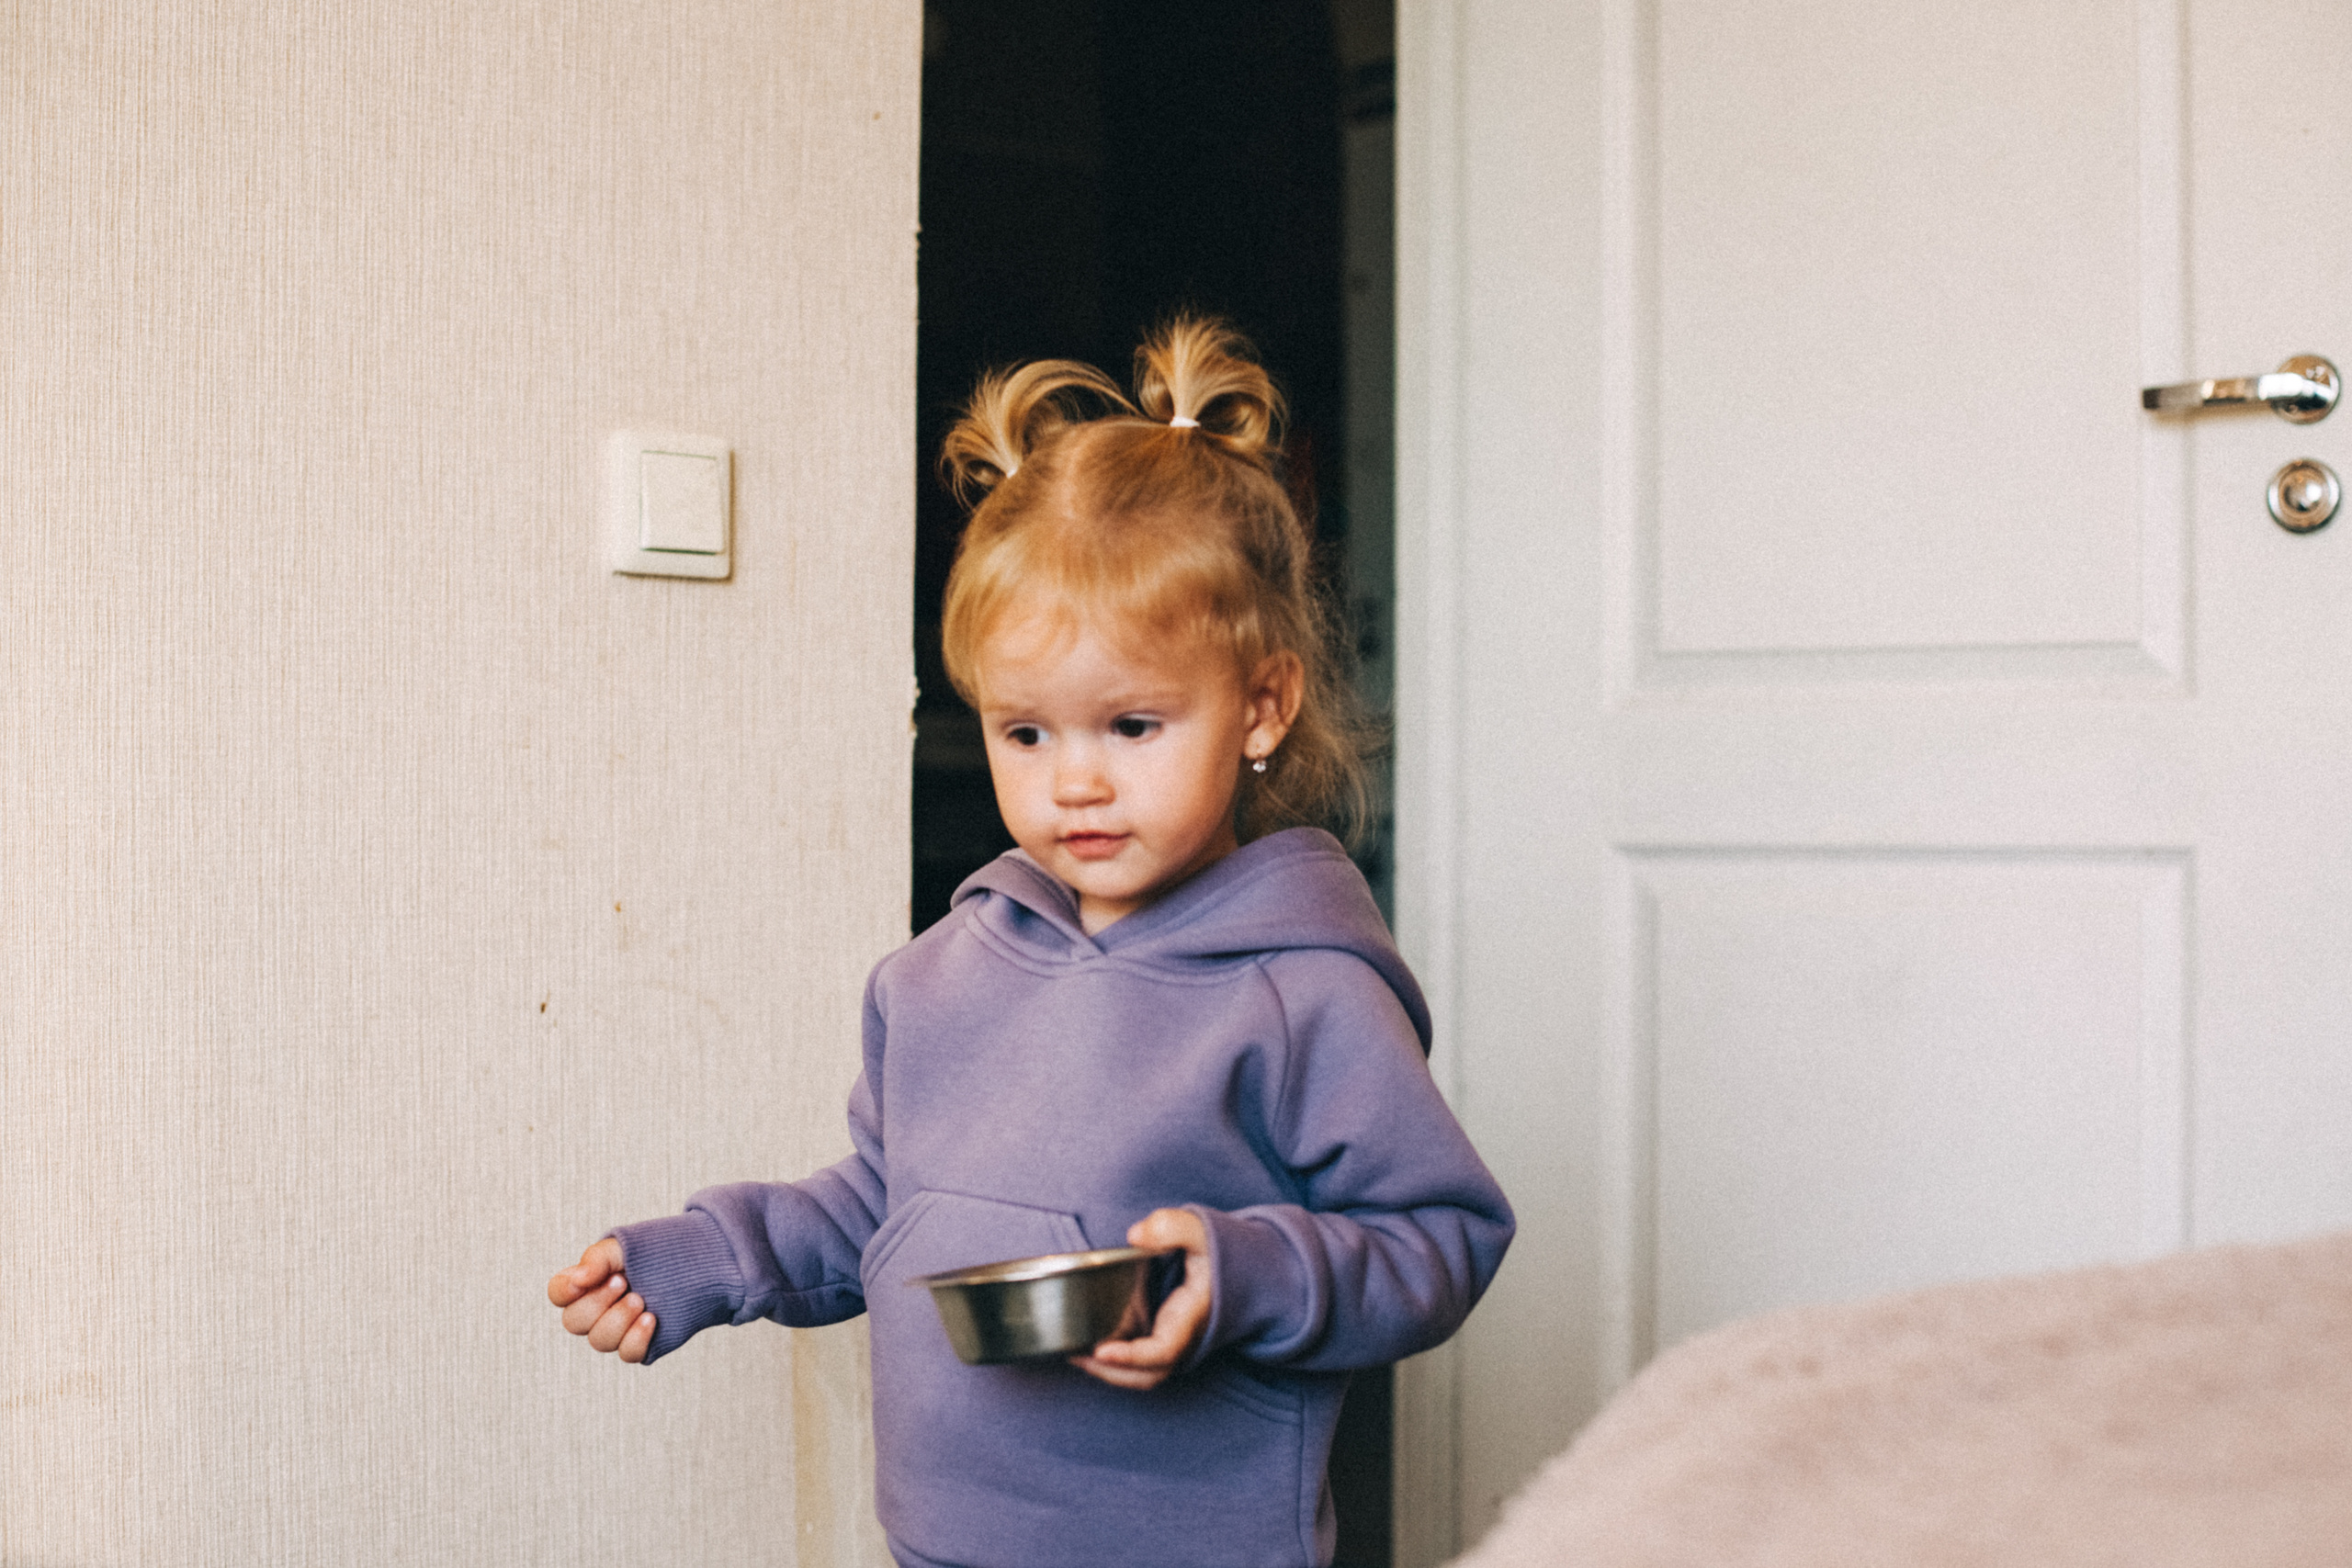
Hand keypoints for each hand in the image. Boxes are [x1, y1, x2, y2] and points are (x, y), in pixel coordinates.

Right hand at [548, 1237, 656, 1362]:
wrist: (696, 1263)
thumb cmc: (655, 1252)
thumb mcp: (624, 1246)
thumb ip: (597, 1258)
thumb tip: (578, 1279)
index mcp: (587, 1282)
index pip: (559, 1293)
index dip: (563, 1291)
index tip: (582, 1280)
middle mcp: (597, 1309)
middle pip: (574, 1322)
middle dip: (598, 1302)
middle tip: (624, 1283)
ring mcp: (617, 1329)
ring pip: (600, 1341)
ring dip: (619, 1319)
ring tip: (641, 1299)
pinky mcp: (638, 1342)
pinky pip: (628, 1354)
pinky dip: (637, 1338)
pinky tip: (651, 1319)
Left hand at [1071, 1208, 1210, 1390]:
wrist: (1248, 1272)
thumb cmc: (1223, 1253)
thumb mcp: (1203, 1232)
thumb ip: (1172, 1227)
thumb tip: (1136, 1236)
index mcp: (1191, 1316)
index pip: (1163, 1350)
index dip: (1132, 1357)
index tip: (1102, 1352)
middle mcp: (1183, 1337)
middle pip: (1147, 1374)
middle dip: (1110, 1372)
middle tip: (1075, 1354)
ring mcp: (1176, 1340)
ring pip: (1143, 1372)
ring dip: (1109, 1369)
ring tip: (1074, 1351)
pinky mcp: (1167, 1335)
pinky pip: (1141, 1359)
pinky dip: (1115, 1357)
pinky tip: (1088, 1340)